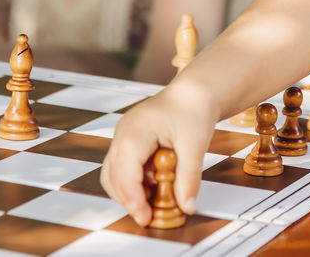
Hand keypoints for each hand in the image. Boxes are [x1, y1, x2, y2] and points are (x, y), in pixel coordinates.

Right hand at [99, 79, 217, 224]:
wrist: (195, 91)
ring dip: (131, 192)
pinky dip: (136, 181)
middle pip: (113, 177)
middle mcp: (122, 134)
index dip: (132, 199)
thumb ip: (189, 177)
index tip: (145, 218)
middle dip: (129, 199)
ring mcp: (123, 137)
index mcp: (134, 132)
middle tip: (150, 216)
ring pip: (114, 175)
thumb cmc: (194, 109)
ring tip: (154, 202)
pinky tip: (156, 185)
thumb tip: (186, 206)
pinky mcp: (128, 142)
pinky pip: (124, 168)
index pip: (124, 174)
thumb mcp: (196, 145)